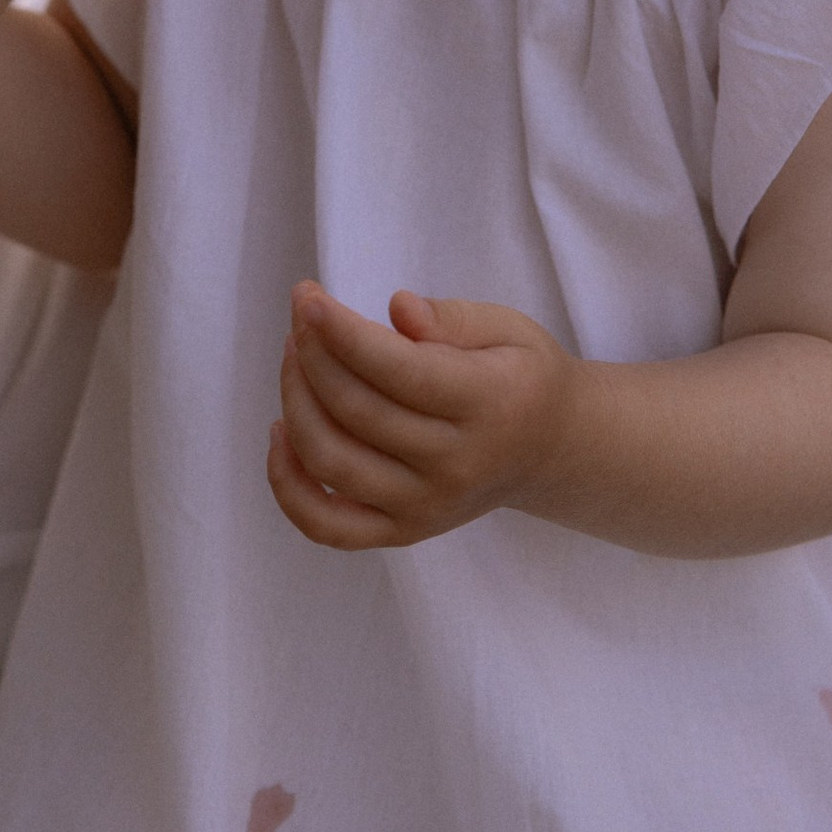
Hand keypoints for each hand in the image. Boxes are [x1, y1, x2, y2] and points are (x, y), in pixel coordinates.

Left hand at [268, 283, 583, 548]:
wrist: (551, 451)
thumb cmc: (521, 377)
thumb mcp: (508, 329)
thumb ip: (453, 318)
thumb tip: (398, 308)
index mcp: (489, 405)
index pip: (400, 371)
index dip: (344, 334)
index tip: (308, 299)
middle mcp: (456, 465)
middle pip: (357, 411)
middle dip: (313, 354)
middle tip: (302, 316)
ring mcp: (427, 507)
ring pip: (332, 461)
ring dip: (295, 403)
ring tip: (294, 357)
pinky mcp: (404, 532)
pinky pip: (327, 525)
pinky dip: (288, 486)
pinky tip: (280, 435)